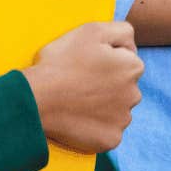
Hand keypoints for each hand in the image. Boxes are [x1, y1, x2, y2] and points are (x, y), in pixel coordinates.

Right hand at [22, 21, 143, 153]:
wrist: (36, 99)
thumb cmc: (61, 62)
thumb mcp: (92, 30)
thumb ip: (122, 31)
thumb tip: (132, 45)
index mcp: (133, 67)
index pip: (127, 60)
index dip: (106, 59)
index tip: (87, 63)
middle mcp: (135, 95)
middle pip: (124, 87)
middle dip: (108, 84)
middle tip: (80, 83)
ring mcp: (123, 120)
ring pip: (117, 109)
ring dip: (103, 106)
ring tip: (77, 101)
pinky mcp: (111, 140)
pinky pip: (107, 131)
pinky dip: (96, 127)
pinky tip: (78, 118)